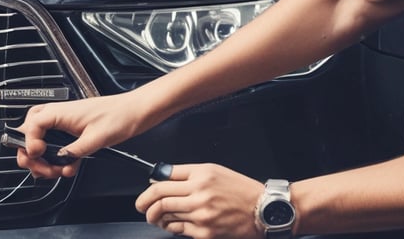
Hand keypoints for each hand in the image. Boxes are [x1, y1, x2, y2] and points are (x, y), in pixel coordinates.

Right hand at [16, 93, 146, 177]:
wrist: (134, 112)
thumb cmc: (119, 116)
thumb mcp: (96, 138)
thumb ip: (74, 151)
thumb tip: (58, 160)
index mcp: (60, 112)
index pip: (30, 127)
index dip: (29, 144)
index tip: (38, 156)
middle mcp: (57, 115)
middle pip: (28, 134)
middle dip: (33, 156)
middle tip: (45, 169)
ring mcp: (62, 122)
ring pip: (38, 140)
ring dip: (44, 160)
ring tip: (58, 171)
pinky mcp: (69, 131)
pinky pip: (53, 145)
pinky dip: (56, 159)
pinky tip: (68, 167)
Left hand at [136, 164, 263, 238]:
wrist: (262, 209)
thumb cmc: (239, 189)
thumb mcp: (213, 170)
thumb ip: (185, 173)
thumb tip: (161, 177)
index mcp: (201, 176)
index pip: (162, 182)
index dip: (147, 190)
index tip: (144, 195)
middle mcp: (200, 194)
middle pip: (159, 199)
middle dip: (144, 205)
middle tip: (141, 207)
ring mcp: (202, 215)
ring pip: (166, 216)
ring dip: (156, 217)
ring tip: (156, 217)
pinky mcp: (205, 232)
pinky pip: (178, 230)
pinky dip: (171, 227)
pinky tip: (173, 224)